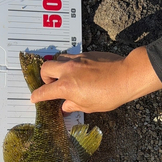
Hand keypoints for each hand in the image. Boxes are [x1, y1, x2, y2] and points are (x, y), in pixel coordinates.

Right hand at [31, 47, 161, 112]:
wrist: (127, 77)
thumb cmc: (109, 94)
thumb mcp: (89, 106)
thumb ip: (73, 105)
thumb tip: (65, 107)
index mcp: (66, 86)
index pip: (44, 91)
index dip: (37, 96)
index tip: (34, 98)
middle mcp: (68, 70)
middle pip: (45, 68)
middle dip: (44, 77)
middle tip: (51, 84)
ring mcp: (77, 60)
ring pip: (59, 59)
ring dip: (57, 68)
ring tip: (66, 77)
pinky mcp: (87, 54)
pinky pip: (72, 57)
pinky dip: (71, 64)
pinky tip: (80, 72)